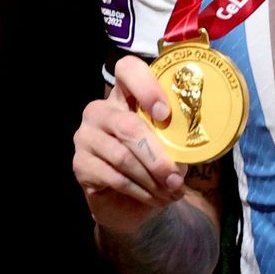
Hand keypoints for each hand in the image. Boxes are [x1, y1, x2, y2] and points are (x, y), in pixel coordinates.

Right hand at [72, 55, 186, 235]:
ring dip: (152, 180)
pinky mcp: (80, 164)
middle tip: (176, 178)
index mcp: (124, 96)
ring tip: (171, 192)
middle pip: (128, 125)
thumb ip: (176, 138)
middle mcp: (100, 111)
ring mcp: (86, 136)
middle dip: (157, 156)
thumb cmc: (153, 167)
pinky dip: (141, 192)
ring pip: (122, 156)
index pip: (127, 70)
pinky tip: (154, 199)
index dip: (146, 87)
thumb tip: (193, 141)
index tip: (164, 114)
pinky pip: (114, 178)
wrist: (131, 203)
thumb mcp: (170, 148)